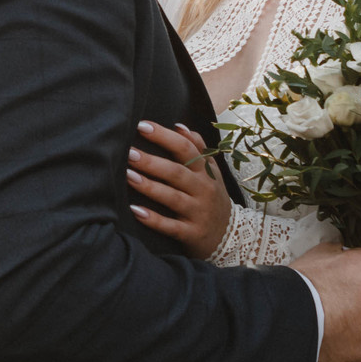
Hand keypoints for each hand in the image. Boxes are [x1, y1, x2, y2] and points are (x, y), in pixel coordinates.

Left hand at [126, 120, 230, 257]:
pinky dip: (153, 219)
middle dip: (152, 162)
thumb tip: (179, 126)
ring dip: (150, 187)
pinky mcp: (192, 233)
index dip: (165, 136)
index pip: (186, 149)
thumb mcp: (212, 172)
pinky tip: (135, 211)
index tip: (142, 126)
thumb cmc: (212, 197)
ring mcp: (198, 212)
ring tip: (128, 175)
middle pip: (177, 172)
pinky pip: (171, 226)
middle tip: (129, 152)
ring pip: (172, 198)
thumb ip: (198, 148)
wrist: (232, 235)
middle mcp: (203, 190)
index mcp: (206, 172)